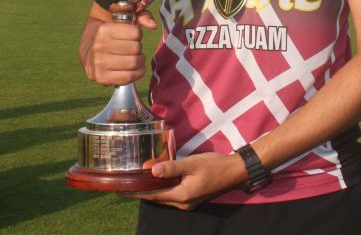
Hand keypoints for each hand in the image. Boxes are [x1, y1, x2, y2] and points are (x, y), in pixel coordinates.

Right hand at [83, 11, 156, 85]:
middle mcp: (100, 46)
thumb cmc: (111, 37)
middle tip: (133, 49)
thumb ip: (141, 17)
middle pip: (136, 48)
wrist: (90, 54)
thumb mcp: (122, 22)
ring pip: (134, 62)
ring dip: (140, 61)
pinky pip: (129, 77)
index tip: (132, 36)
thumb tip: (153, 25)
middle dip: (139, 48)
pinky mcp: (102, 78)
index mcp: (104, 30)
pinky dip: (137, 73)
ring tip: (135, 58)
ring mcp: (99, 63)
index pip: (136, 32)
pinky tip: (134, 69)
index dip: (138, 34)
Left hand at [120, 152, 246, 209]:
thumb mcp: (192, 163)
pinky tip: (158, 179)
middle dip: (141, 191)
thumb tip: (151, 170)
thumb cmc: (214, 165)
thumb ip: (172, 167)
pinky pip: (172, 194)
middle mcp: (182, 203)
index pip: (152, 195)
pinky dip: (163, 188)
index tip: (120, 190)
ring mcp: (188, 202)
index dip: (135, 192)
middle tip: (126, 182)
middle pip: (157, 197)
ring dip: (152, 189)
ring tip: (138, 180)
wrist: (234, 171)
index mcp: (181, 196)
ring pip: (164, 196)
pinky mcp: (192, 197)